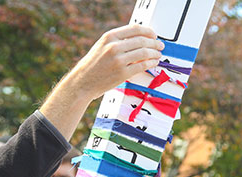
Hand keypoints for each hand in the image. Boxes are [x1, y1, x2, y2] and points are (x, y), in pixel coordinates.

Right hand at [40, 24, 163, 139]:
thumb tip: (138, 39)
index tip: (153, 35)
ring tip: (158, 55)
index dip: (148, 31)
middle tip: (160, 45)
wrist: (82, 82)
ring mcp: (118, 60)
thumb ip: (117, 41)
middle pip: (142, 40)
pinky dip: (151, 63)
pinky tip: (153, 63)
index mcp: (109, 37)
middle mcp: (114, 47)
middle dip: (154, 43)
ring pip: (144, 53)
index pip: (135, 29)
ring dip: (155, 53)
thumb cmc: (92, 66)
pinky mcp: (122, 73)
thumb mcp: (101, 46)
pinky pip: (142, 66)